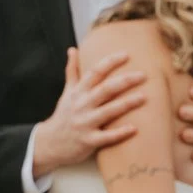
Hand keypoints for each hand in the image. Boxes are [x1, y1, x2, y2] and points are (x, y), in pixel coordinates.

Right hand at [30, 49, 146, 180]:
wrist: (49, 144)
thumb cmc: (63, 116)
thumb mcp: (67, 93)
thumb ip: (72, 71)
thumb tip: (73, 49)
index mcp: (78, 92)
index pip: (95, 73)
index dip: (110, 62)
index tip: (126, 54)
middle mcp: (81, 105)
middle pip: (105, 90)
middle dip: (124, 81)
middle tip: (143, 75)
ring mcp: (84, 123)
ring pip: (108, 111)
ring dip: (126, 103)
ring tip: (144, 97)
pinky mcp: (88, 141)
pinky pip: (106, 137)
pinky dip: (119, 133)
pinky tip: (135, 128)